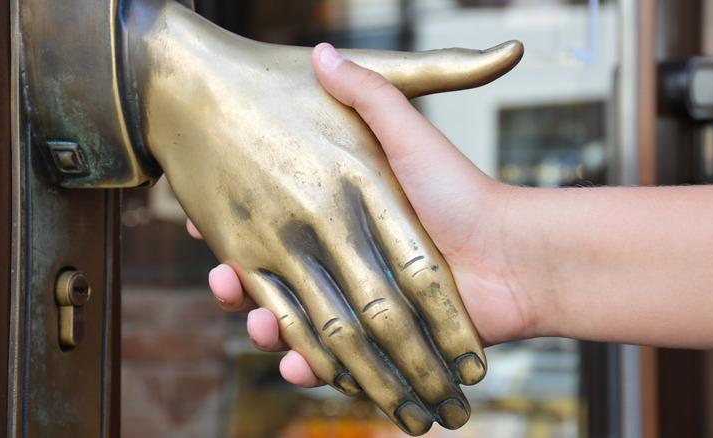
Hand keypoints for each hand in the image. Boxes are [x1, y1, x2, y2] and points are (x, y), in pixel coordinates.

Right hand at [190, 42, 536, 401]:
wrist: (514, 255)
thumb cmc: (460, 189)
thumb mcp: (408, 132)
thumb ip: (371, 95)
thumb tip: (323, 50)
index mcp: (343, 213)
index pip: (272, 218)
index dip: (234, 223)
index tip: (198, 222)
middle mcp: (345, 256)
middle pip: (277, 276)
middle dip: (240, 287)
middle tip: (220, 285)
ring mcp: (361, 299)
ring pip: (297, 321)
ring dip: (269, 332)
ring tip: (254, 328)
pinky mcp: (378, 338)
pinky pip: (332, 356)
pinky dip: (312, 366)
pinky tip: (296, 367)